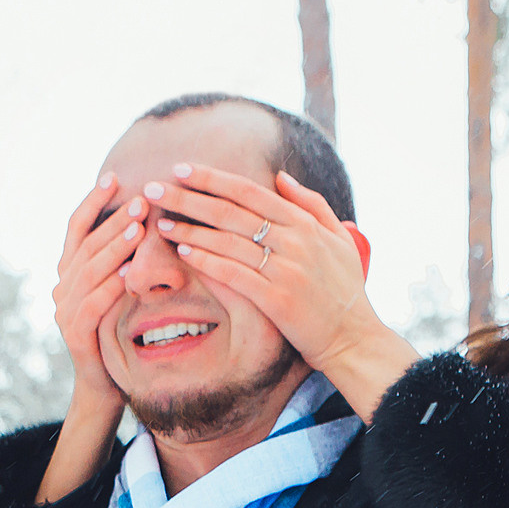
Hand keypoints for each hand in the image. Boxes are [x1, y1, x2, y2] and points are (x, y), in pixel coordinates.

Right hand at [38, 173, 139, 502]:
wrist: (106, 386)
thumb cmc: (119, 333)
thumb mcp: (120, 290)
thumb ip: (122, 259)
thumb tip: (145, 215)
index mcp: (70, 272)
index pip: (76, 227)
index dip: (93, 201)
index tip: (114, 177)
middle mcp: (61, 287)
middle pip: (85, 245)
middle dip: (113, 219)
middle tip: (139, 199)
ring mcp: (64, 312)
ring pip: (88, 271)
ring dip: (113, 247)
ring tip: (137, 227)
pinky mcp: (75, 336)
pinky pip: (91, 306)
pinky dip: (109, 287)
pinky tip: (128, 273)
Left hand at [149, 163, 416, 420]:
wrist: (354, 338)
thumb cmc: (345, 290)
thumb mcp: (338, 239)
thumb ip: (311, 204)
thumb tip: (280, 177)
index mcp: (306, 224)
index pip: (250, 192)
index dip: (213, 179)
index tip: (182, 169)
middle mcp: (295, 241)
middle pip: (231, 212)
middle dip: (189, 198)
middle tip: (154, 188)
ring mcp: (286, 270)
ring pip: (228, 241)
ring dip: (191, 229)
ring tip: (161, 223)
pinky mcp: (277, 299)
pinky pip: (234, 274)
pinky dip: (208, 261)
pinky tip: (185, 252)